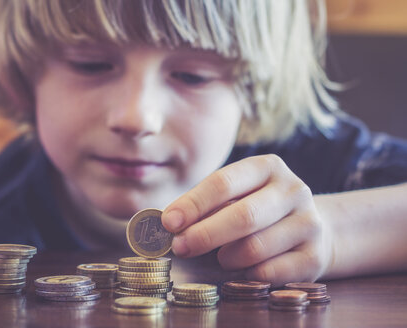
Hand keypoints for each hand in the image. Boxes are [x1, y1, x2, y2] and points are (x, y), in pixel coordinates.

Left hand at [162, 154, 333, 285]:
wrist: (312, 228)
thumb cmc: (258, 209)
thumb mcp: (236, 196)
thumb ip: (206, 206)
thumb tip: (170, 223)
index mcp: (267, 167)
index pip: (223, 182)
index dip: (193, 204)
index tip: (169, 222)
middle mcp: (293, 190)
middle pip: (243, 216)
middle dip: (204, 235)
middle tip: (180, 247)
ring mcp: (309, 222)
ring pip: (256, 247)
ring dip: (227, 257)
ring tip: (220, 257)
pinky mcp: (315, 255)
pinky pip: (272, 272)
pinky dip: (248, 274)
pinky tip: (243, 269)